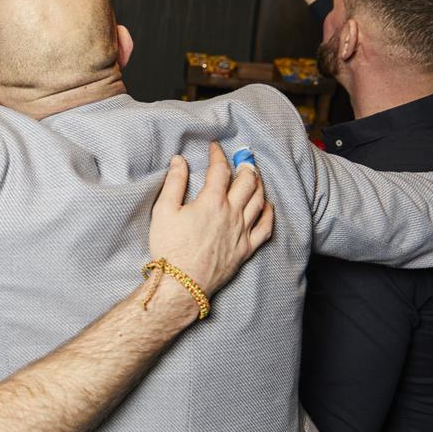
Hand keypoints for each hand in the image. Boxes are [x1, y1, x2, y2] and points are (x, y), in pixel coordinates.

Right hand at [148, 143, 273, 297]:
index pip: (220, 169)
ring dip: (259, 183)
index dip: (218, 155)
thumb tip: (179, 161)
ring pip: (259, 200)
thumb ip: (174, 183)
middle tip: (242, 157)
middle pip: (247, 181)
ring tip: (254, 175)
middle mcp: (232, 212)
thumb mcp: (163, 211)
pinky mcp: (246, 248)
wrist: (182, 283)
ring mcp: (242, 231)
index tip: (215, 147)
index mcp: (212, 201)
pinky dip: (269, 213)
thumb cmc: (170, 247)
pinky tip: (267, 205)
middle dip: (245, 165)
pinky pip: (266, 227)